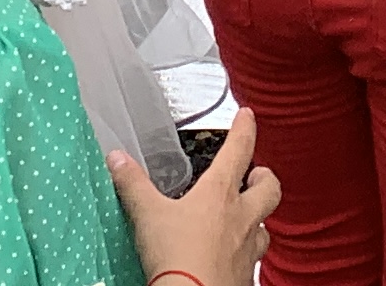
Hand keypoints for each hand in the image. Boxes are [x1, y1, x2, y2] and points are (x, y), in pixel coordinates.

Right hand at [113, 113, 277, 285]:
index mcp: (219, 194)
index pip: (238, 150)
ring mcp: (248, 248)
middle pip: (269, 188)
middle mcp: (241, 217)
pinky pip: (254, 261)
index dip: (244, 129)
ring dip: (258, 220)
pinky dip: (247, 255)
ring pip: (265, 227)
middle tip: (256, 174)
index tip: (247, 115)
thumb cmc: (176, 255)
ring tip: (246, 219)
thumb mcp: (148, 215)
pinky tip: (234, 257)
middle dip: (264, 178)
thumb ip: (133, 185)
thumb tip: (117, 159)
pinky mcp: (246, 275)